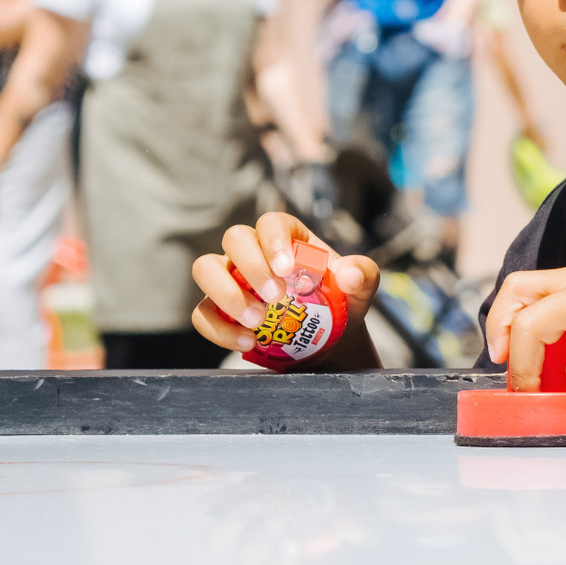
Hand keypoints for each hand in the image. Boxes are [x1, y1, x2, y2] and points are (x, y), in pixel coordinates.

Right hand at [191, 212, 379, 366]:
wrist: (326, 340)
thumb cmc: (339, 303)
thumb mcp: (360, 288)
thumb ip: (363, 275)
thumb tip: (349, 273)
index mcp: (289, 237)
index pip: (271, 222)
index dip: (274, 241)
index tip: (286, 269)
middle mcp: (254, 252)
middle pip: (234, 238)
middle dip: (251, 266)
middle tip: (274, 296)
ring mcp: (231, 279)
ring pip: (206, 268)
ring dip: (226, 293)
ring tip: (256, 320)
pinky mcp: (219, 310)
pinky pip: (203, 313)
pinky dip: (220, 329)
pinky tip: (247, 341)